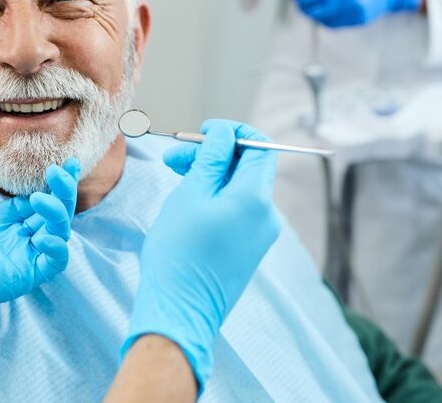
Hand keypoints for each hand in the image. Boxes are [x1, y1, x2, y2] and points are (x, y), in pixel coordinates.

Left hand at [0, 157, 79, 358]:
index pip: (35, 200)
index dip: (52, 182)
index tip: (62, 162)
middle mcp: (10, 237)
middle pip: (52, 214)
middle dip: (62, 192)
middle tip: (61, 170)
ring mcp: (16, 258)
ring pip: (57, 235)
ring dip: (58, 214)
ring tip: (40, 199)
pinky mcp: (17, 277)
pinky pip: (52, 264)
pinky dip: (57, 248)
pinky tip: (43, 234)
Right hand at [122, 120, 279, 390]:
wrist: (180, 310)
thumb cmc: (179, 252)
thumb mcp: (190, 195)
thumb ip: (211, 160)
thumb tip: (224, 134)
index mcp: (255, 198)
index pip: (259, 146)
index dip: (233, 132)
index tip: (204, 131)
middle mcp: (267, 215)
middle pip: (247, 167)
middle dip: (213, 154)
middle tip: (174, 156)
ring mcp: (260, 234)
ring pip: (240, 188)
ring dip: (211, 175)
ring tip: (175, 175)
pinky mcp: (249, 248)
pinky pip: (238, 210)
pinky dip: (216, 197)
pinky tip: (188, 200)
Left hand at [276, 0, 421, 27]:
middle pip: (305, 2)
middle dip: (300, 2)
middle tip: (303, 0)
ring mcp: (349, 6)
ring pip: (316, 16)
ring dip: (312, 12)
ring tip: (320, 5)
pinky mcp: (355, 18)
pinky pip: (330, 24)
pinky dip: (325, 19)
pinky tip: (332, 12)